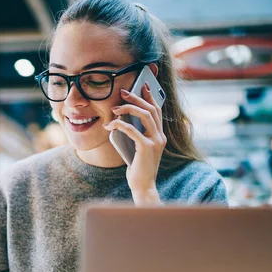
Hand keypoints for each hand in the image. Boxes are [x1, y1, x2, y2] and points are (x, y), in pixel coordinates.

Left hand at [104, 83, 165, 204]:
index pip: (157, 110)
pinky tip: (110, 125)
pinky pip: (133, 130)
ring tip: (115, 108)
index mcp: (160, 135)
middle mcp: (161, 136)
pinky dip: (120, 125)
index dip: (150, 96)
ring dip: (129, 108)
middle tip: (123, 92)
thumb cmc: (137, 168)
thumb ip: (134, 135)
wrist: (143, 186)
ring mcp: (156, 142)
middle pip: (151, 109)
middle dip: (136, 98)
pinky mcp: (147, 148)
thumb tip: (121, 121)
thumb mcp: (136, 148)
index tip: (143, 85)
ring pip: (145, 115)